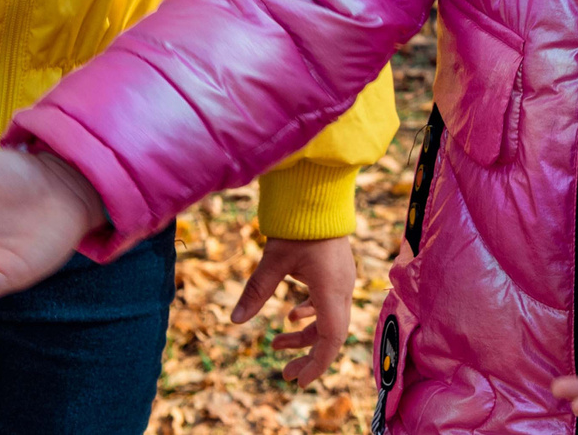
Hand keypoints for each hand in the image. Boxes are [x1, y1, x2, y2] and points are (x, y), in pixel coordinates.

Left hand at [229, 233, 356, 387]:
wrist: (319, 196)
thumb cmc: (299, 225)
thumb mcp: (273, 259)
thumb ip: (256, 290)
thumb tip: (235, 319)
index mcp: (331, 290)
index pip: (331, 339)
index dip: (317, 364)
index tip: (299, 382)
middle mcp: (342, 290)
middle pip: (332, 335)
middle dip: (309, 357)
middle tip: (285, 374)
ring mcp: (342, 281)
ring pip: (329, 321)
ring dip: (305, 337)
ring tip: (276, 344)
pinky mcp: (337, 274)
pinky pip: (328, 305)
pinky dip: (310, 316)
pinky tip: (290, 315)